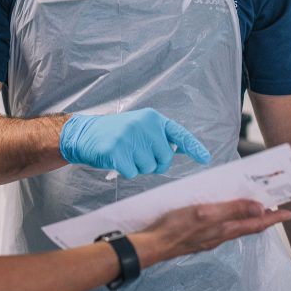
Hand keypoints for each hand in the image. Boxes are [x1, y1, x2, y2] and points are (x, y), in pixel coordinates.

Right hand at [59, 108, 210, 178]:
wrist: (84, 134)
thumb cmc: (114, 134)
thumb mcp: (139, 127)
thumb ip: (158, 137)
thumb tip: (179, 149)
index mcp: (152, 118)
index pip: (178, 134)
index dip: (193, 147)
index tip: (206, 158)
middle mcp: (144, 125)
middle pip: (164, 159)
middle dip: (154, 163)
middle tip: (137, 156)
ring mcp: (130, 137)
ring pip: (148, 167)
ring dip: (138, 167)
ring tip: (125, 154)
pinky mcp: (117, 151)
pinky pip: (132, 172)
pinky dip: (125, 171)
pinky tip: (116, 160)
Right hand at [132, 199, 290, 265]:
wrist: (153, 244)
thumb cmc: (177, 227)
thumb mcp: (206, 213)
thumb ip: (232, 210)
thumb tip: (260, 208)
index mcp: (225, 228)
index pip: (256, 222)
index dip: (274, 218)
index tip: (289, 213)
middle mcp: (221, 234)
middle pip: (249, 225)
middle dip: (264, 217)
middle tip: (276, 208)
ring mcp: (210, 237)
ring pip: (236, 227)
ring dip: (248, 217)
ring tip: (256, 207)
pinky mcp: (199, 236)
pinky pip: (223, 227)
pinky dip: (231, 218)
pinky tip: (226, 212)